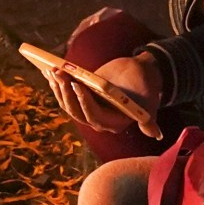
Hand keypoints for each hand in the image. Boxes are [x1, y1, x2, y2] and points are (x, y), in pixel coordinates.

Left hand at [47, 55, 161, 138]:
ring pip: (67, 103)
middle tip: (59, 73)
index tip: (77, 84)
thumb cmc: (145, 87)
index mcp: (113, 123)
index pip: (94, 116)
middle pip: (76, 110)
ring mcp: (86, 110)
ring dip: (58, 87)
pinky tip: (48, 70)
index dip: (84, 101)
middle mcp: (97, 120)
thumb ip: (149, 118)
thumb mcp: (149, 101)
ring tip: (52, 70)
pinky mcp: (80, 99)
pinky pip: (64, 94)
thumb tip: (155, 134)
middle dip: (66, 92)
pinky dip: (56, 83)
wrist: (138, 76)